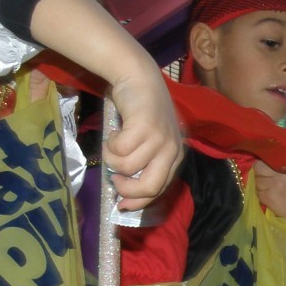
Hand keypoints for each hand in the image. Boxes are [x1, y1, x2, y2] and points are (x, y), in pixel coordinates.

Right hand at [103, 59, 182, 209]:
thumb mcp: (150, 141)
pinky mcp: (144, 128)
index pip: (159, 190)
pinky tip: (116, 131)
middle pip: (150, 187)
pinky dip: (110, 143)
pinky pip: (119, 150)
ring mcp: (159, 139)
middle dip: (127, 189)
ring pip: (127, 167)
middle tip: (115, 180)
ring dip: (112, 158)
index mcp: (175, 157)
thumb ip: (144, 164)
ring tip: (114, 143)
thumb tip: (123, 194)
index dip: (139, 202)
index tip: (122, 206)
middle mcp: (171, 150)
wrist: (140, 79)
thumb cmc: (142, 113)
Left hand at [253, 160, 285, 213]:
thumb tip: (269, 166)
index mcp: (283, 172)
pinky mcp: (268, 201)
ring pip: (257, 185)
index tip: (265, 169)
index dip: (261, 167)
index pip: (260, 165)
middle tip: (266, 178)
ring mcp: (270, 191)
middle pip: (257, 175)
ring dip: (260, 186)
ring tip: (269, 188)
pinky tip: (270, 196)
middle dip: (260, 176)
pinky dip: (262, 195)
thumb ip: (282, 170)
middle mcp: (275, 180)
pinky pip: (259, 195)